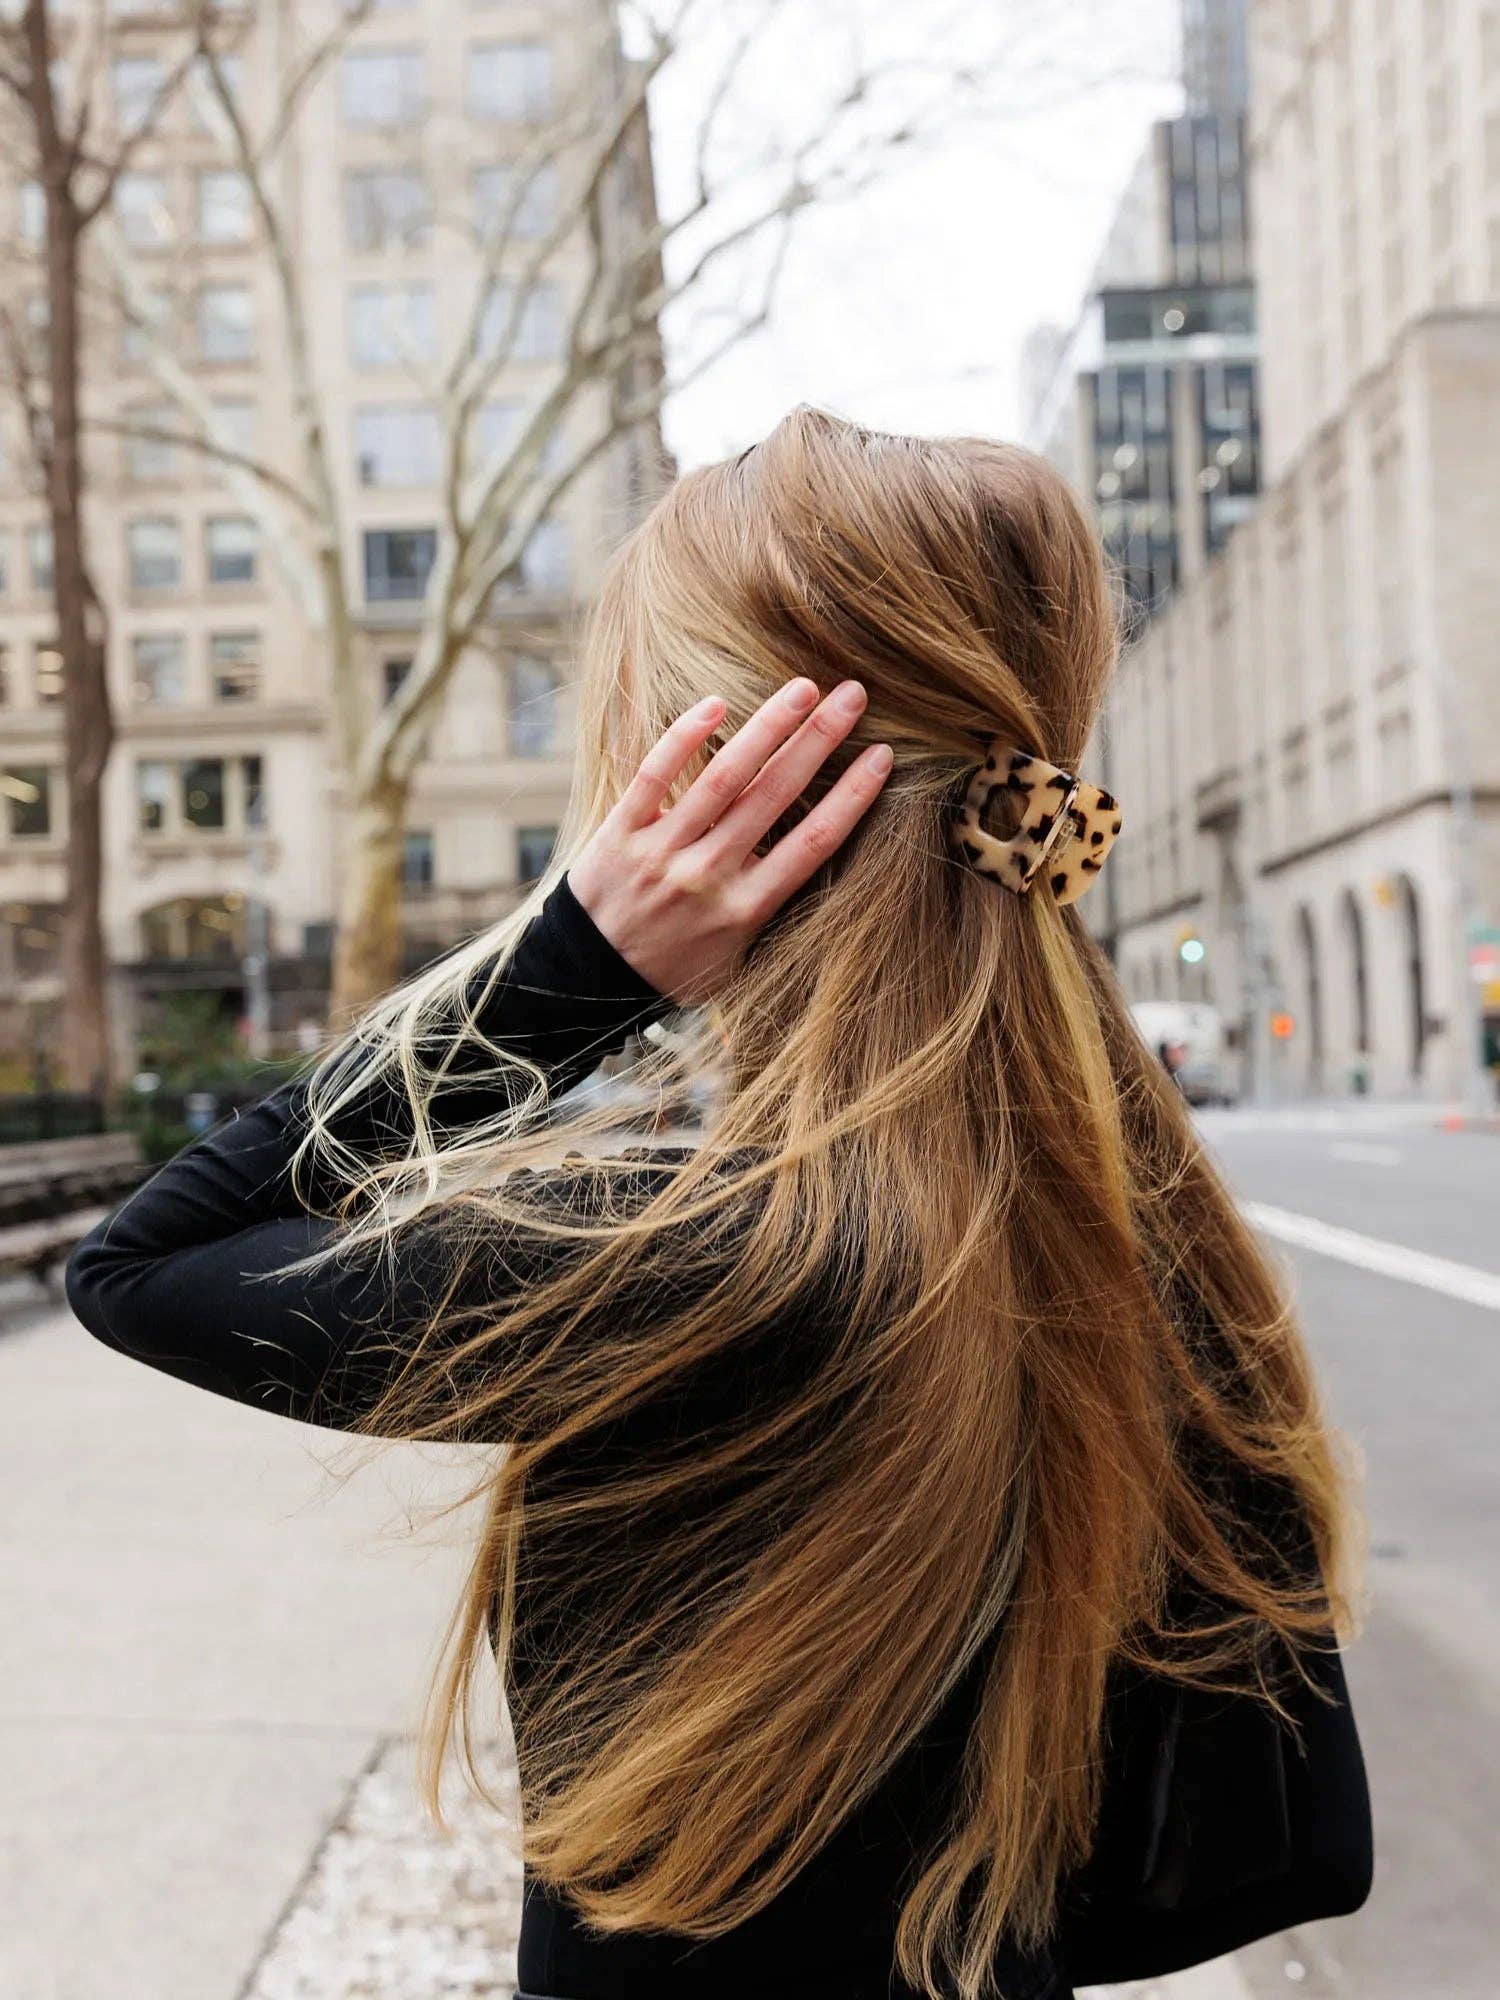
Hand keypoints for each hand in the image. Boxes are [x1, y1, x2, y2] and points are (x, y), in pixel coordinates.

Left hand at [567, 677, 893, 1005]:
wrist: (588, 981)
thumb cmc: (674, 969)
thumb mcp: (736, 959)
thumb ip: (769, 908)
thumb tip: (811, 855)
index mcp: (744, 909)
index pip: (813, 843)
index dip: (851, 796)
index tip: (883, 755)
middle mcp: (708, 876)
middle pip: (776, 796)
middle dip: (820, 740)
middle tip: (853, 695)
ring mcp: (662, 851)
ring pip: (723, 777)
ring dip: (768, 726)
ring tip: (803, 688)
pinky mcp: (621, 832)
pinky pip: (655, 776)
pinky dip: (684, 738)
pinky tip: (716, 703)